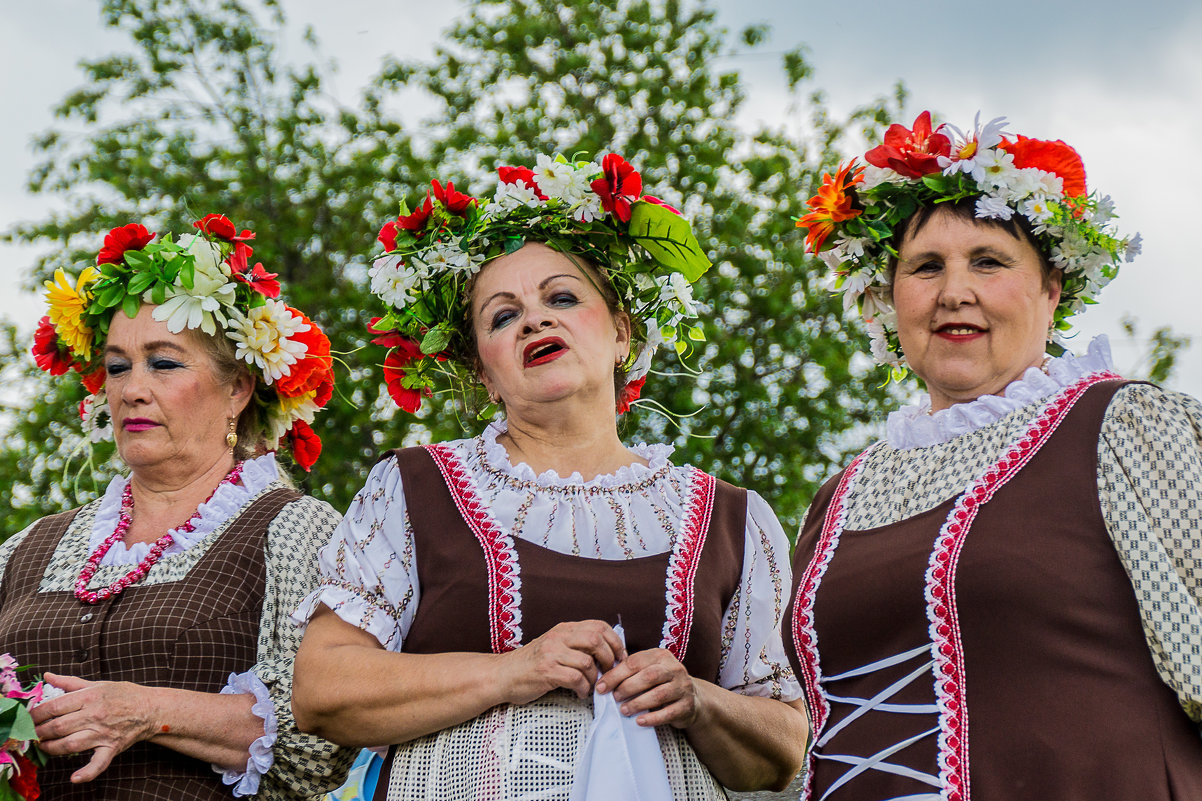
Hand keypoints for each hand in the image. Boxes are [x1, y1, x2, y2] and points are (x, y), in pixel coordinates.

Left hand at [31, 673, 158, 782]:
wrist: (151, 709)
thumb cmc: (124, 695)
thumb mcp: (98, 684)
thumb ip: (70, 682)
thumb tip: (47, 676)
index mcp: (90, 696)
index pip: (54, 706)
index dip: (36, 714)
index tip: (29, 718)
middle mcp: (96, 714)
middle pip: (58, 727)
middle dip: (40, 732)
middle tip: (32, 734)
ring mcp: (103, 733)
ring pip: (69, 744)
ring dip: (51, 748)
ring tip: (43, 746)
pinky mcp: (112, 747)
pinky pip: (98, 763)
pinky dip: (86, 772)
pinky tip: (75, 778)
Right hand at [499, 620, 626, 702]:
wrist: (502, 675)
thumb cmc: (531, 664)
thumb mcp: (554, 645)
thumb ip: (575, 644)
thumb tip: (607, 651)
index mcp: (563, 628)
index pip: (598, 626)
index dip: (615, 641)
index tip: (619, 657)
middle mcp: (558, 637)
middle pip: (596, 639)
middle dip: (608, 658)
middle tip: (608, 673)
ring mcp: (551, 653)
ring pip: (587, 662)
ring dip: (594, 678)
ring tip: (591, 686)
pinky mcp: (546, 671)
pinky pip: (576, 679)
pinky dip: (583, 689)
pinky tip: (580, 693)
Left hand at [596, 648, 698, 728]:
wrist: (691, 698)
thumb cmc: (661, 683)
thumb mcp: (648, 671)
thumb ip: (630, 672)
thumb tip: (602, 680)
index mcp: (660, 656)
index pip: (635, 662)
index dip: (615, 675)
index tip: (601, 687)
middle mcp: (674, 668)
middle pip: (649, 676)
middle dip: (627, 688)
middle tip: (614, 697)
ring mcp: (683, 687)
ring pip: (659, 694)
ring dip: (638, 703)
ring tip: (624, 710)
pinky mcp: (687, 705)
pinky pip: (668, 712)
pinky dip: (652, 718)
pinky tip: (639, 721)